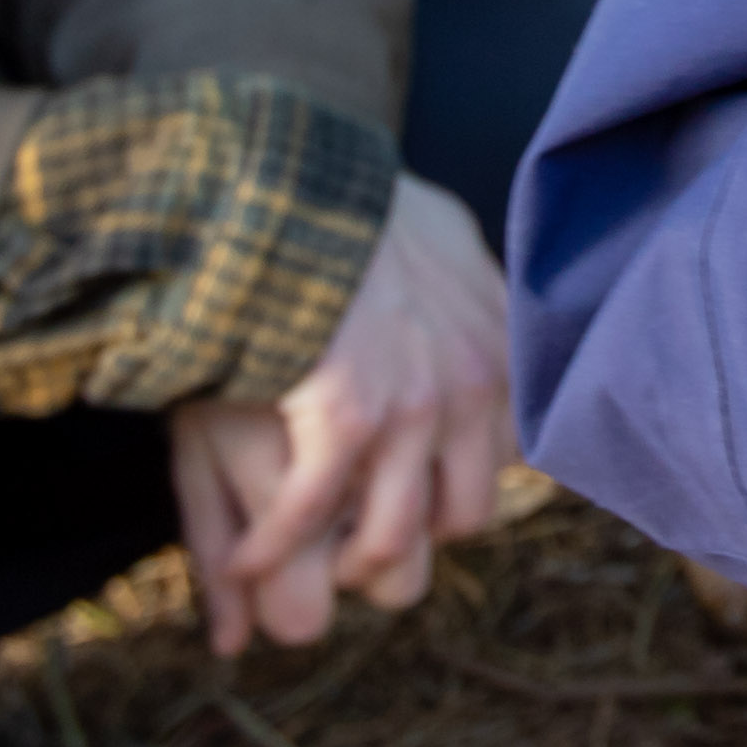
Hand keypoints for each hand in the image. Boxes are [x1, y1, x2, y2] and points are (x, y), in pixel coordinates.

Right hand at [165, 178, 512, 653]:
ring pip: (392, 537)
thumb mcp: (446, 246)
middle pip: (463, 515)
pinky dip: (266, 550)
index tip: (401, 486)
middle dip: (406, 537)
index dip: (450, 482)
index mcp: (502, 348)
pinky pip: (310, 517)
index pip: (505, 459)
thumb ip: (478, 304)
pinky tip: (240, 561)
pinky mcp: (350, 416)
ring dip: (337, 566)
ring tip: (291, 569)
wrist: (287, 177)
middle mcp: (476, 384)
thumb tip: (498, 343)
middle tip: (347, 542)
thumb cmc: (351, 211)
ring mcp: (419, 404)